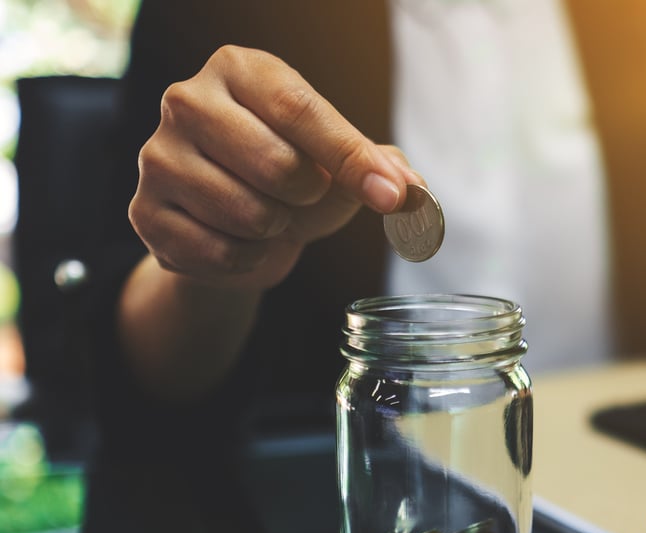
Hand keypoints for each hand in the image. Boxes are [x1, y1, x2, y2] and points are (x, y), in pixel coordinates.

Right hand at [128, 45, 420, 290]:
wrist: (233, 231)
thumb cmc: (292, 183)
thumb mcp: (341, 167)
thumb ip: (384, 169)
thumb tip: (411, 192)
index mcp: (241, 70)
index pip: (302, 110)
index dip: (352, 159)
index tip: (392, 196)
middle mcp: (187, 100)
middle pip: (278, 165)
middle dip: (308, 198)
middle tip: (299, 196)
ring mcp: (157, 156)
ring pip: (250, 215)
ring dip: (276, 231)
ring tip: (266, 217)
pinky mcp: (144, 212)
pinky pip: (219, 252)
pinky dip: (245, 259)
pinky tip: (237, 241)